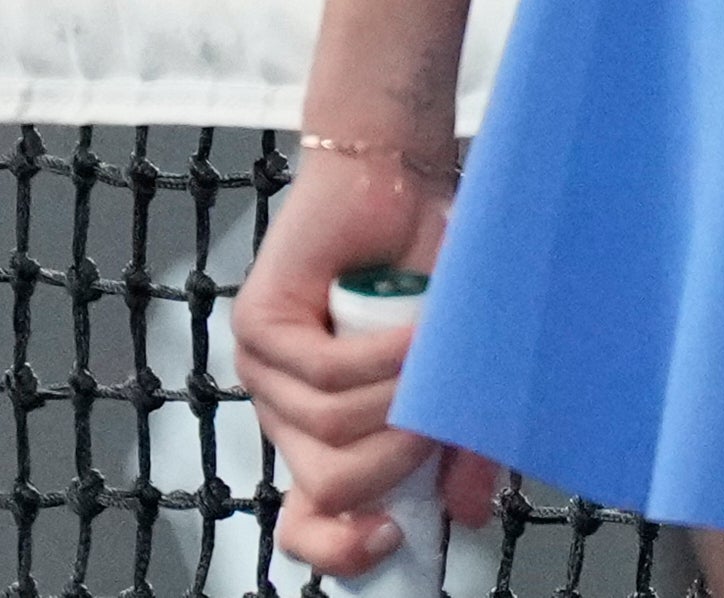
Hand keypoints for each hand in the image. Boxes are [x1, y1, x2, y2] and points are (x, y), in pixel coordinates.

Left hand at [227, 145, 499, 574]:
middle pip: (329, 485)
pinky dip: (384, 354)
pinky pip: (325, 372)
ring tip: (437, 346)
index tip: (395, 536)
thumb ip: (459, 440)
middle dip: (402, 456)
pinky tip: (420, 326)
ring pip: (331, 428)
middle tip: (442, 411)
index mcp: (327, 433)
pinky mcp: (259, 324)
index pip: (308, 523)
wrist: (397, 175)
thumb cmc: (431, 262)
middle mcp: (288, 410)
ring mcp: (266, 369)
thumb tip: (464, 514)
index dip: (342, 548)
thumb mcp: (456, 366)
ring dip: (402, 391)